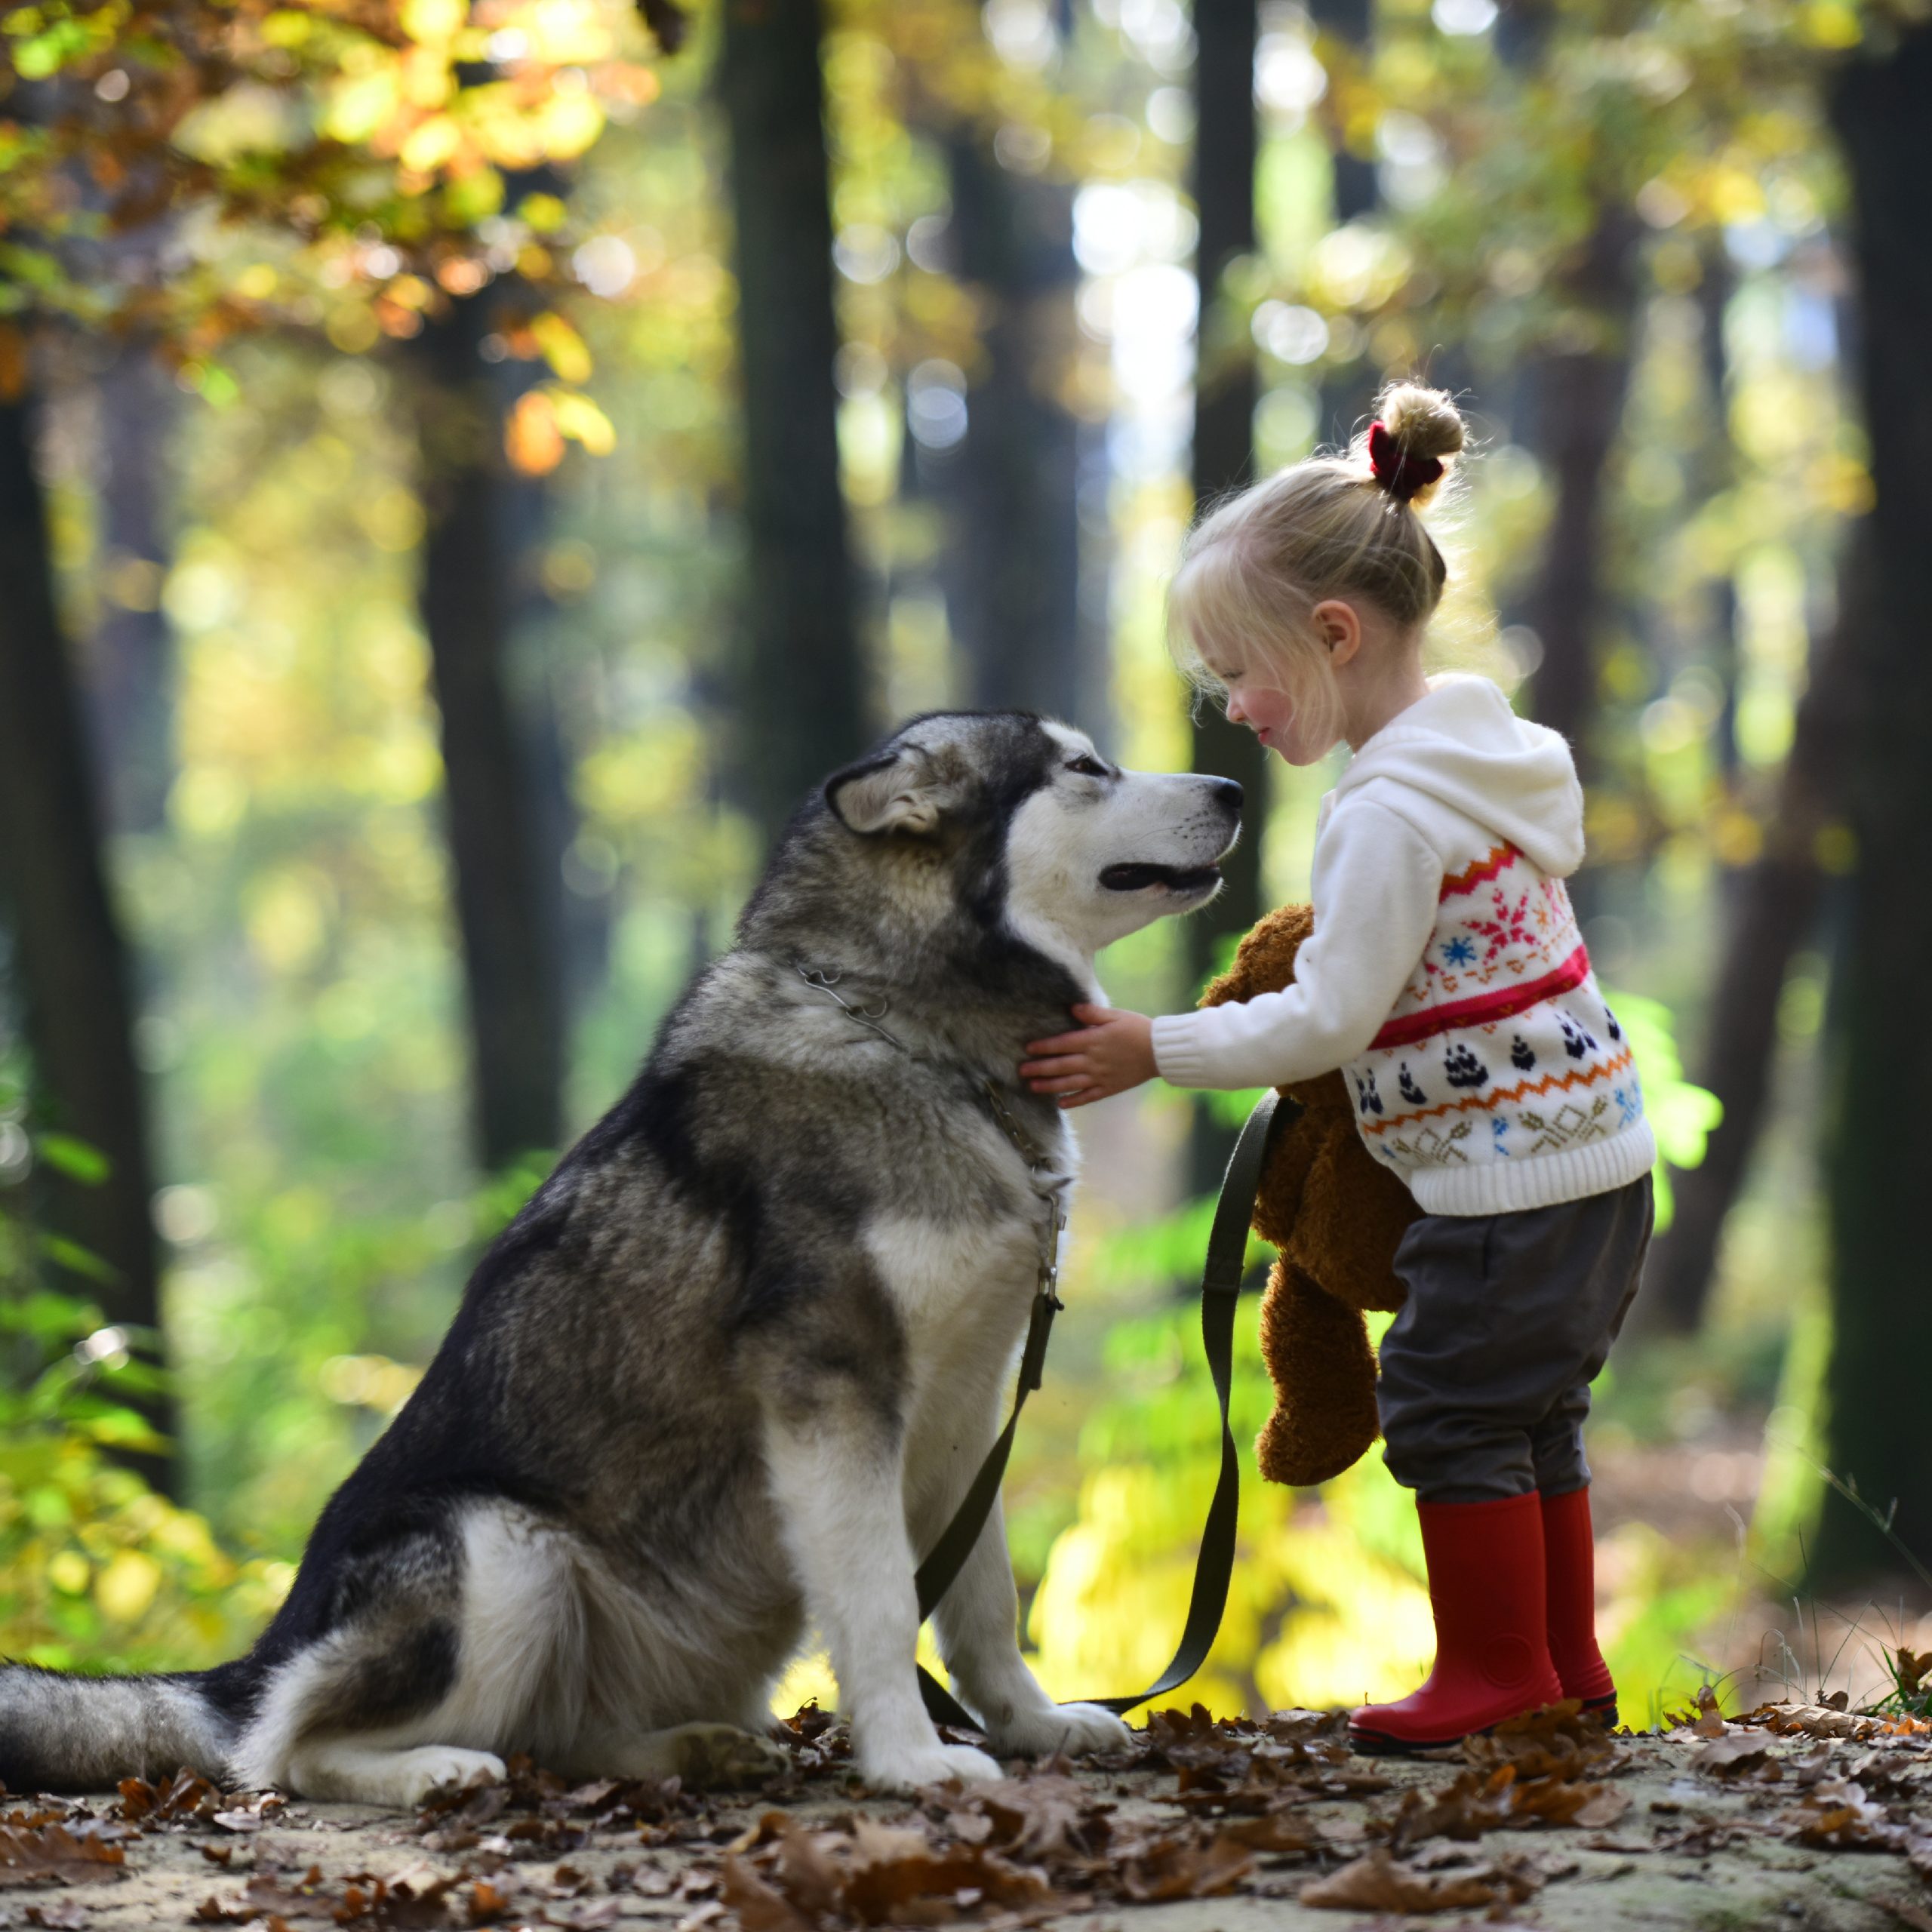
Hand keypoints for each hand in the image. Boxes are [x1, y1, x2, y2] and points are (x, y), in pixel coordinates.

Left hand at [1019, 1004, 1157, 1107]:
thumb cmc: (1138, 1028)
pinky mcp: (1109, 1088)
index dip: (1044, 1047)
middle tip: (1021, 1071)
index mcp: (1093, 1040)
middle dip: (1039, 1068)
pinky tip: (1061, 1104)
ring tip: (1033, 1087)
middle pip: (1060, 1065)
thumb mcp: (1115, 1015)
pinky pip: (1088, 1096)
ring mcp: (1100, 1076)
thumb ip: (1092, 1013)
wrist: (1160, 1051)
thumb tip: (1072, 1008)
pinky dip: (1074, 1101)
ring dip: (1050, 1086)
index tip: (1028, 1049)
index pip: (1062, 1044)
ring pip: (1070, 1083)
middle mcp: (1093, 1060)